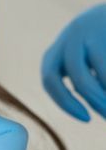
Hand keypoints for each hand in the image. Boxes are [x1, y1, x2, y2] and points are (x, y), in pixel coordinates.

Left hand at [41, 3, 105, 120]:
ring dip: (104, 93)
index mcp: (54, 53)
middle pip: (73, 77)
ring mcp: (87, 33)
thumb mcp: (81, 62)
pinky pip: (105, 66)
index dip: (66, 102)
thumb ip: (82, 82)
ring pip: (94, 74)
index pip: (50, 80)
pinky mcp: (104, 31)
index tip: (87, 119)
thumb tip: (93, 111)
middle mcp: (67, 41)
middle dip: (91, 100)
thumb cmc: (95, 44)